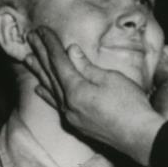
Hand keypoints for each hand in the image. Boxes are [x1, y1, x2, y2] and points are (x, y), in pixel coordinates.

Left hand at [24, 26, 166, 165]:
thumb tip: (71, 51)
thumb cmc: (130, 105)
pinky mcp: (77, 124)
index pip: (59, 62)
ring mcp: (71, 115)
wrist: (139, 136)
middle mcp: (67, 103)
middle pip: (50, 74)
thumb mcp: (111, 79)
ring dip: (39, 72)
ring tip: (28, 59)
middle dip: (40, 54)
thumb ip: (87, 67)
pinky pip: (55, 104)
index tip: (42, 30)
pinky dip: (46, 94)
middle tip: (30, 38)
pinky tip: (39, 89)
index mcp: (76, 90)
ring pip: (50, 89)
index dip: (50, 44)